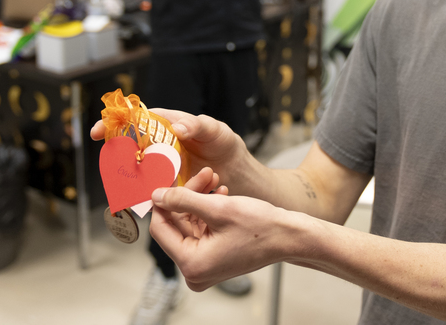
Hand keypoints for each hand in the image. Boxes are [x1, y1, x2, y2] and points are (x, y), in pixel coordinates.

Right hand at [91, 108, 245, 181]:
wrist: (233, 169)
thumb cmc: (222, 143)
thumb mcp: (214, 130)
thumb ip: (198, 126)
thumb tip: (179, 128)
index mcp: (167, 124)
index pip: (137, 118)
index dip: (117, 122)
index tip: (100, 130)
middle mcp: (159, 143)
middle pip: (129, 144)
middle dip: (113, 151)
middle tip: (106, 162)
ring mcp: (161, 163)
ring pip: (135, 167)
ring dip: (126, 174)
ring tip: (121, 182)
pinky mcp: (166, 182)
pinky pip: (149, 186)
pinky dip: (142, 191)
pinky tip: (139, 197)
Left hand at [149, 185, 294, 290]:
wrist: (289, 237)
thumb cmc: (260, 227)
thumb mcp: (218, 208)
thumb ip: (182, 200)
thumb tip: (156, 195)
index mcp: (192, 264)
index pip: (161, 229)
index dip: (164, 202)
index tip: (169, 180)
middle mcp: (195, 271)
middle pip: (177, 225)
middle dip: (188, 197)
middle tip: (203, 173)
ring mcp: (205, 266)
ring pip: (189, 225)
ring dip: (199, 200)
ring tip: (214, 179)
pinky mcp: (214, 259)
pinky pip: (202, 231)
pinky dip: (208, 212)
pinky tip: (220, 193)